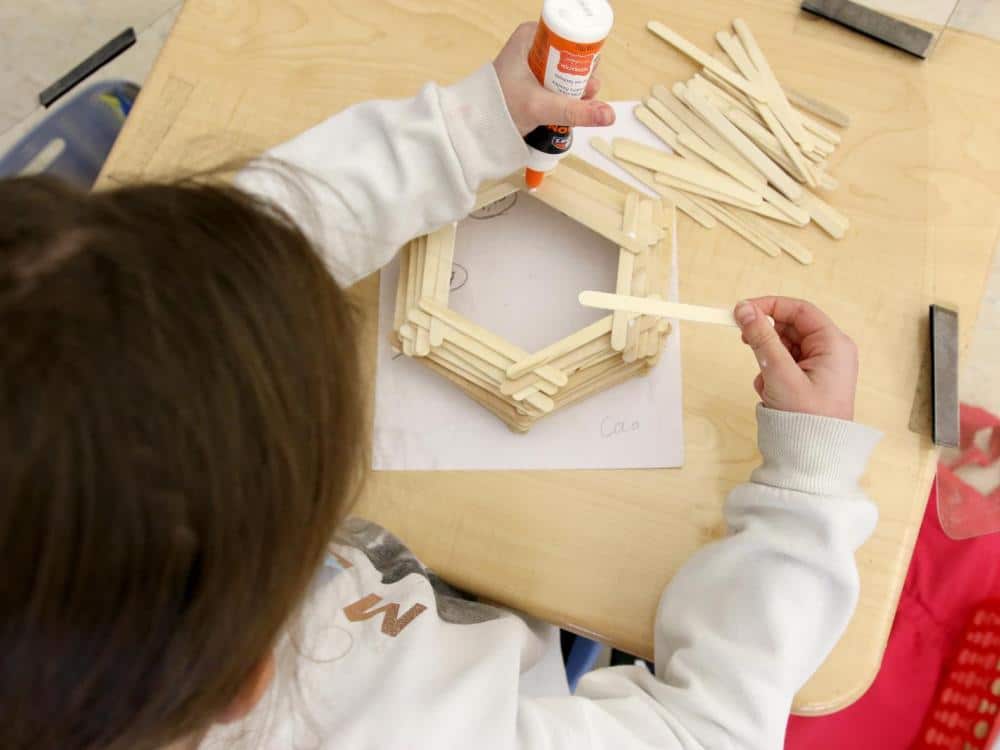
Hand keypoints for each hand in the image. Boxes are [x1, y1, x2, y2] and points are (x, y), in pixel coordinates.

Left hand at [493, 22, 614, 135]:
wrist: (475, 125)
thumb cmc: (500, 107)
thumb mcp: (541, 107)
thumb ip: (575, 111)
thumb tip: (609, 115)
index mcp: (533, 35)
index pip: (572, 35)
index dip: (585, 56)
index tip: (587, 77)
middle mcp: (535, 44)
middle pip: (574, 55)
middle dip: (583, 77)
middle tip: (583, 95)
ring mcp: (535, 61)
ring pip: (569, 71)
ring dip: (576, 89)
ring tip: (575, 104)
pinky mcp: (535, 78)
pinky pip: (559, 82)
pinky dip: (566, 95)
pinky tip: (566, 107)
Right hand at [734, 297, 858, 420]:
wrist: (814, 457)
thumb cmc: (806, 419)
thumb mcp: (779, 373)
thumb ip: (761, 339)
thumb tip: (744, 310)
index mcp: (834, 345)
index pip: (799, 310)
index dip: (769, 305)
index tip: (742, 310)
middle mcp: (830, 352)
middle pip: (790, 327)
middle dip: (765, 336)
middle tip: (744, 341)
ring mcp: (820, 367)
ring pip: (784, 346)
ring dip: (767, 359)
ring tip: (766, 381)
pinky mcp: (809, 381)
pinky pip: (784, 364)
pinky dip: (771, 373)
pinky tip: (771, 392)